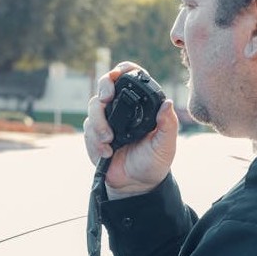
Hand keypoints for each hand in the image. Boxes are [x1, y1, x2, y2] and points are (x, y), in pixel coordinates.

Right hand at [84, 62, 178, 198]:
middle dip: (103, 88)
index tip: (118, 75)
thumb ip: (168, 124)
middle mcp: (122, 109)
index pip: (129, 77)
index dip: (123, 70)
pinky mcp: (94, 134)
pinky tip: (107, 152)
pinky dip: (95, 139)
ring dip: (99, 123)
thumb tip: (168, 103)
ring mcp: (106, 120)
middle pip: (105, 85)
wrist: (137, 185)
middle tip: (106, 99)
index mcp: (141, 105)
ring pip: (93, 107)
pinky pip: (88, 129)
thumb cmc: (154, 161)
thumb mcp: (166, 144)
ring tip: (109, 140)